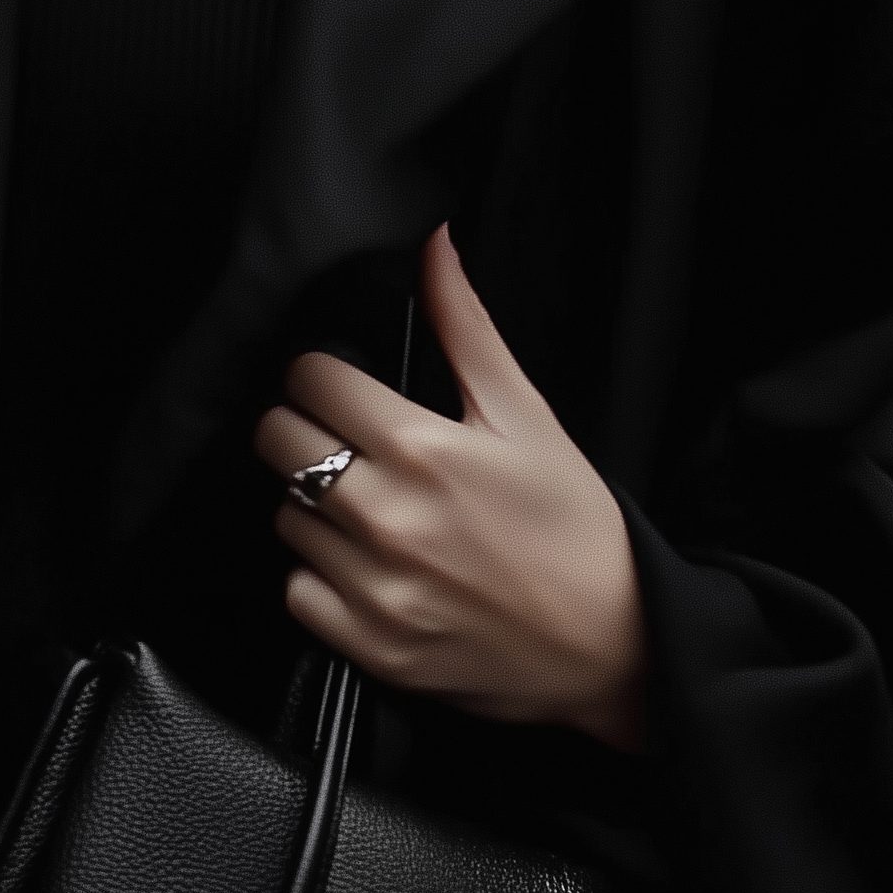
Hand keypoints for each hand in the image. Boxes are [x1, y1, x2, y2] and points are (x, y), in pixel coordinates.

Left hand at [254, 226, 647, 750]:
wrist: (615, 644)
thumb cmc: (575, 528)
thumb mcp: (527, 415)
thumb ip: (465, 327)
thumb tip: (433, 247)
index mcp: (424, 449)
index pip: (311, 380)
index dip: (325, 375)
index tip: (346, 389)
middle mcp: (389, 518)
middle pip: (278, 441)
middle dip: (307, 431)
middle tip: (350, 444)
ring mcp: (375, 587)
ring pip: (284, 515)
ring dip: (315, 506)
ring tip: (373, 508)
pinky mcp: (369, 645)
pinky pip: (297, 589)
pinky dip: (320, 575)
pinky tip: (369, 564)